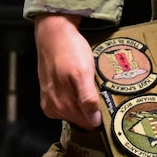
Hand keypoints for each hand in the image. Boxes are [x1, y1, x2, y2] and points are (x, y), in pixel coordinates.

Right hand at [34, 13, 102, 128]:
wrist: (53, 33)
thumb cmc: (70, 51)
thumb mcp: (83, 73)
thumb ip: (87, 99)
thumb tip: (94, 122)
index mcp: (62, 107)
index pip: (88, 124)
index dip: (100, 114)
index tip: (109, 102)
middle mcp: (53, 109)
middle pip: (81, 118)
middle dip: (92, 107)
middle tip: (101, 89)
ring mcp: (49, 102)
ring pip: (75, 110)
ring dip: (84, 100)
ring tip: (91, 84)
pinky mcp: (48, 93)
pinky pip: (68, 102)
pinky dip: (76, 95)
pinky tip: (81, 82)